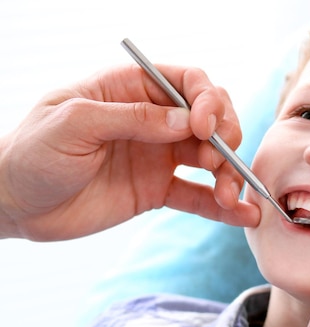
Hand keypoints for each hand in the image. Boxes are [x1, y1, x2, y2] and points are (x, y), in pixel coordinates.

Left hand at [0, 64, 259, 239]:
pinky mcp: (157, 189)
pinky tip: (242, 216)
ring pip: (210, 157)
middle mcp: (152, 119)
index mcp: (130, 89)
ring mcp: (158, 155)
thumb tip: (185, 122)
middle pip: (209, 117)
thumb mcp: (73, 124)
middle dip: (225, 137)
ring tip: (228, 196)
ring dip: (228, 174)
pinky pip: (197, 195)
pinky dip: (221, 206)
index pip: (188, 81)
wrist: (15, 205)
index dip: (207, 100)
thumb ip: (131, 118)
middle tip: (217, 162)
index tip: (205, 128)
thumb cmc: (32, 154)